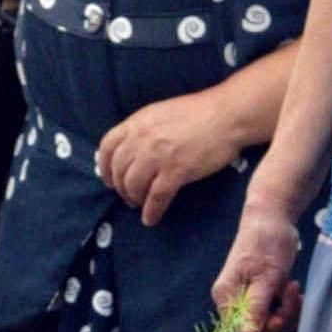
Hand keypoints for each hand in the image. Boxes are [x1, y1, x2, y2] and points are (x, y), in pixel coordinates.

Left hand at [94, 93, 244, 227]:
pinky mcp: (177, 171)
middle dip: (120, 187)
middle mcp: (142, 139)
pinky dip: (151, 211)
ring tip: (139, 205)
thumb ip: (142, 130)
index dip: (104, 167)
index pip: (107, 147)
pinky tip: (151, 218)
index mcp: (136, 123)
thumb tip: (129, 150)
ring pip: (133, 185)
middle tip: (128, 196)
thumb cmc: (197, 113)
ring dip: (134, 199)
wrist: (226, 115)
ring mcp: (158, 156)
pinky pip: (156, 197)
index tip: (109, 179)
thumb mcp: (159, 114)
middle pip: (118, 170)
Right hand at [211, 197, 305, 331]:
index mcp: (227, 296)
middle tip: (291, 295)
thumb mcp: (266, 276)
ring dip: (288, 311)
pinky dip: (289, 307)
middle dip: (280, 318)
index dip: (261, 330)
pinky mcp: (264, 295)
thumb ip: (257, 307)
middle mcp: (235, 300)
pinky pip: (277, 313)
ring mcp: (250, 298)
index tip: (279, 316)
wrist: (272, 218)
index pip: (239, 331)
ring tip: (294, 289)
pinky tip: (294, 292)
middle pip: (257, 329)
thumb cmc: (266, 243)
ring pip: (270, 322)